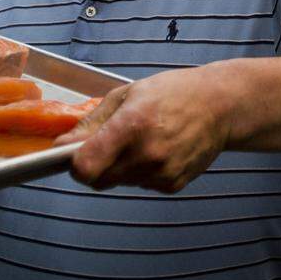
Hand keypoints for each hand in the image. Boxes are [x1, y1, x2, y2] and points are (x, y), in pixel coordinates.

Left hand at [54, 64, 235, 192]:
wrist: (219, 107)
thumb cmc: (171, 93)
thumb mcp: (125, 95)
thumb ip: (91, 123)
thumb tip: (62, 146)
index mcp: (131, 126)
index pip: (86, 167)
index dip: (74, 163)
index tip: (74, 154)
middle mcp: (146, 155)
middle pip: (98, 180)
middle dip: (94, 164)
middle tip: (106, 143)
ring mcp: (161, 173)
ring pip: (118, 183)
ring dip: (117, 168)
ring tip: (138, 141)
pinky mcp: (172, 185)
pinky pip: (139, 185)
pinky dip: (138, 172)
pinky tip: (155, 150)